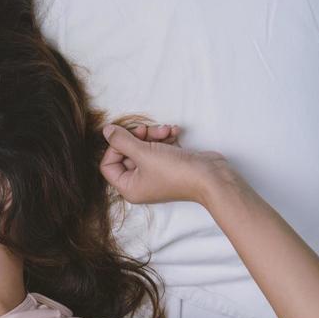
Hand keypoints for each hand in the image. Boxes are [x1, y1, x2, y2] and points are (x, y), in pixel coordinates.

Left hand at [98, 120, 230, 204]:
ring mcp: (156, 173)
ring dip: (154, 134)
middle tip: (147, 130)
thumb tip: (106, 130)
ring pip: (145, 147)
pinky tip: (175, 132)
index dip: (114, 147)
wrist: (212, 177)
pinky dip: (166, 137)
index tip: (126, 136)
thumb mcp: (144, 153)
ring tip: (166, 131)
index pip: (108, 165)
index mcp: (129, 187)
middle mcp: (140, 182)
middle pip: (127, 153)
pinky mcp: (171, 164)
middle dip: (138, 137)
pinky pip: (160, 147)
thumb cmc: (176, 171)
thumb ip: (121, 141)